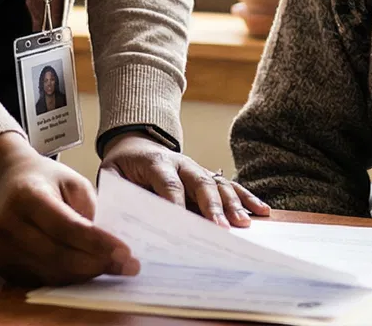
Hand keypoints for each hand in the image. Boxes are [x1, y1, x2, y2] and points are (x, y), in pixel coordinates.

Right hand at [0, 131, 137, 286]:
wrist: (5, 182)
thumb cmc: (46, 179)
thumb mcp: (73, 181)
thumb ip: (88, 211)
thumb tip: (110, 248)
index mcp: (28, 196)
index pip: (67, 227)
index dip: (97, 243)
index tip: (126, 252)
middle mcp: (10, 225)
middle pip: (59, 256)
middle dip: (97, 264)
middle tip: (127, 266)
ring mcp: (3, 249)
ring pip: (52, 274)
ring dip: (86, 274)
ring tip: (112, 268)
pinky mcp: (5, 266)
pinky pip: (43, 280)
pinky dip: (69, 278)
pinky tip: (88, 270)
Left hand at [98, 132, 271, 227]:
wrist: (135, 143)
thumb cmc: (122, 168)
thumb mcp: (110, 178)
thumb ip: (115, 196)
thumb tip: (118, 223)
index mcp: (155, 163)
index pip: (168, 183)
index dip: (176, 203)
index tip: (183, 225)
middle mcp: (181, 163)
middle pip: (200, 182)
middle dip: (212, 206)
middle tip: (221, 229)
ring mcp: (197, 168)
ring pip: (219, 183)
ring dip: (232, 203)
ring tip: (243, 223)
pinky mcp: (207, 175)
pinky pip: (230, 185)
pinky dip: (246, 197)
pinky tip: (261, 210)